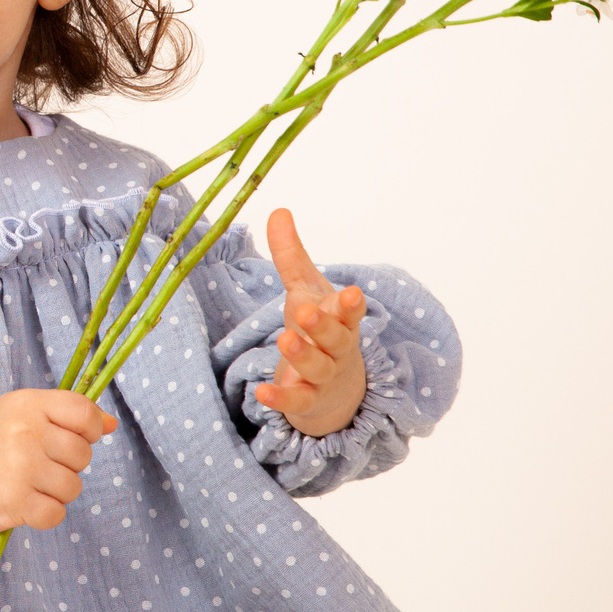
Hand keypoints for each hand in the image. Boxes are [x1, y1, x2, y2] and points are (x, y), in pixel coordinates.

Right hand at [0, 389, 116, 533]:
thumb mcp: (27, 412)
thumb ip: (70, 414)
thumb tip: (111, 425)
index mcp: (28, 404)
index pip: (84, 413)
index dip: (91, 429)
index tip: (77, 436)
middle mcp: (24, 433)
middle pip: (82, 455)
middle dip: (70, 463)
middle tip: (42, 462)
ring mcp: (19, 468)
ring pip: (73, 487)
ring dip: (58, 490)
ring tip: (32, 482)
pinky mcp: (14, 501)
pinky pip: (56, 513)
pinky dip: (47, 513)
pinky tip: (28, 501)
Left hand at [253, 207, 367, 438]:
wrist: (336, 387)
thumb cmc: (321, 328)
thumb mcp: (306, 290)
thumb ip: (291, 255)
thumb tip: (278, 210)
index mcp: (341, 319)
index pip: (349, 311)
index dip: (350, 304)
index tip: (351, 292)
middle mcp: (337, 348)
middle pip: (335, 338)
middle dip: (323, 325)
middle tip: (306, 310)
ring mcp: (323, 376)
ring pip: (317, 368)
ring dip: (303, 355)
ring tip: (285, 339)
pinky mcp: (307, 400)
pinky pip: (297, 401)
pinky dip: (281, 399)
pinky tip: (261, 393)